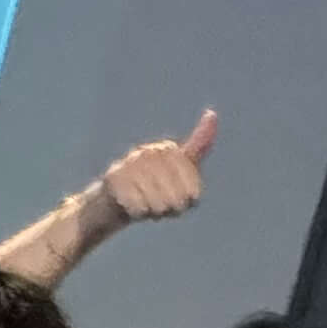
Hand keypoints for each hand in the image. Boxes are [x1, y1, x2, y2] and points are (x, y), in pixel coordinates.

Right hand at [95, 110, 215, 227]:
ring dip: (155, 212)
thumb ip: (200, 145)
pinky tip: (135, 207)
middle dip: (171, 208)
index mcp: (168, 150)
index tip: (183, 198)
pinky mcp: (114, 179)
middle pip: (176, 199)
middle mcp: (149, 153)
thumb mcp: (183, 165)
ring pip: (158, 205)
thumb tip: (212, 113)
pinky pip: (138, 208)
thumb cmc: (156, 183)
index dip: (188, 200)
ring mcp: (130, 165)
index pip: (192, 188)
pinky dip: (139, 213)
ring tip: (148, 204)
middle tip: (163, 204)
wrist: (117, 197)